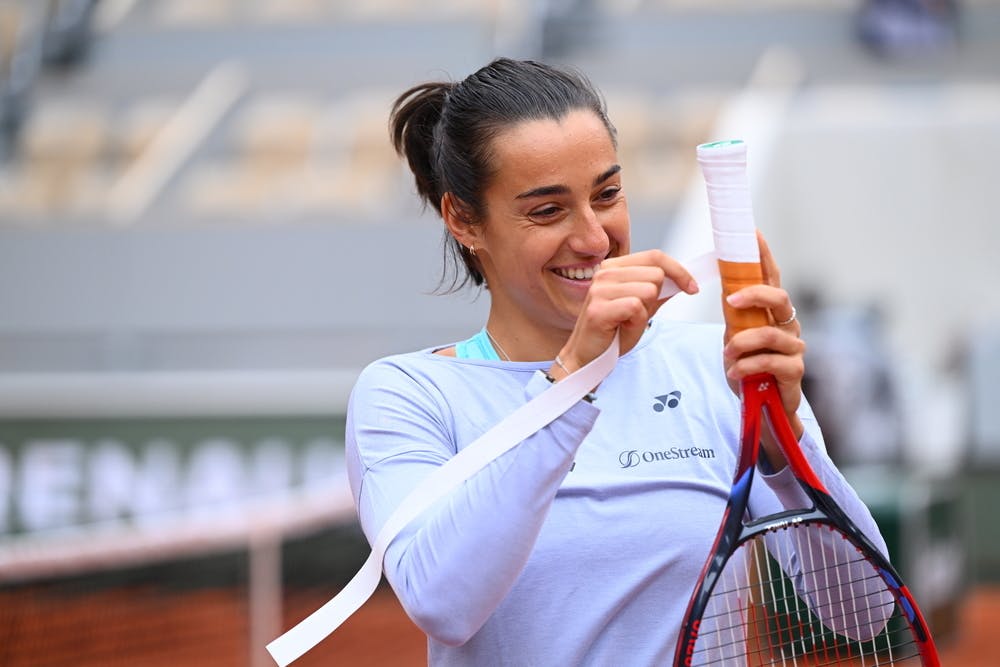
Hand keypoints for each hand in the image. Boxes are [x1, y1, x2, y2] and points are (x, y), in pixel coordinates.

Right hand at [554, 249, 699, 375]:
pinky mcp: (598, 308)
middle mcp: (604, 273)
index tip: (692, 287)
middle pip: (656, 274)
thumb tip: (682, 279)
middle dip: (656, 298)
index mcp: (613, 267)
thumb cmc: (611, 333)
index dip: (679, 271)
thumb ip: (658, 291)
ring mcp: (599, 289)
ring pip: (649, 290)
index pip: (655, 256)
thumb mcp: (641, 308)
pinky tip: (621, 328)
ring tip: (627, 322)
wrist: (588, 358)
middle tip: (636, 314)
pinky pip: (636, 307)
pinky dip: (636, 323)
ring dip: (644, 312)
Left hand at [722, 233, 805, 461]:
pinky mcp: (794, 371)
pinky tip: (734, 372)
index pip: (771, 277)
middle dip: (754, 294)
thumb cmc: (750, 368)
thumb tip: (725, 285)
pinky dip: (746, 366)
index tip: (753, 232)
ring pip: (771, 333)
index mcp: (772, 312)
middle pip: (779, 297)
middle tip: (729, 300)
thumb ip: (736, 313)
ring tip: (727, 354)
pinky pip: (769, 362)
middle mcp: (787, 325)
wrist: (764, 407)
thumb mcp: (736, 335)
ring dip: (742, 342)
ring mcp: (794, 347)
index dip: (764, 254)